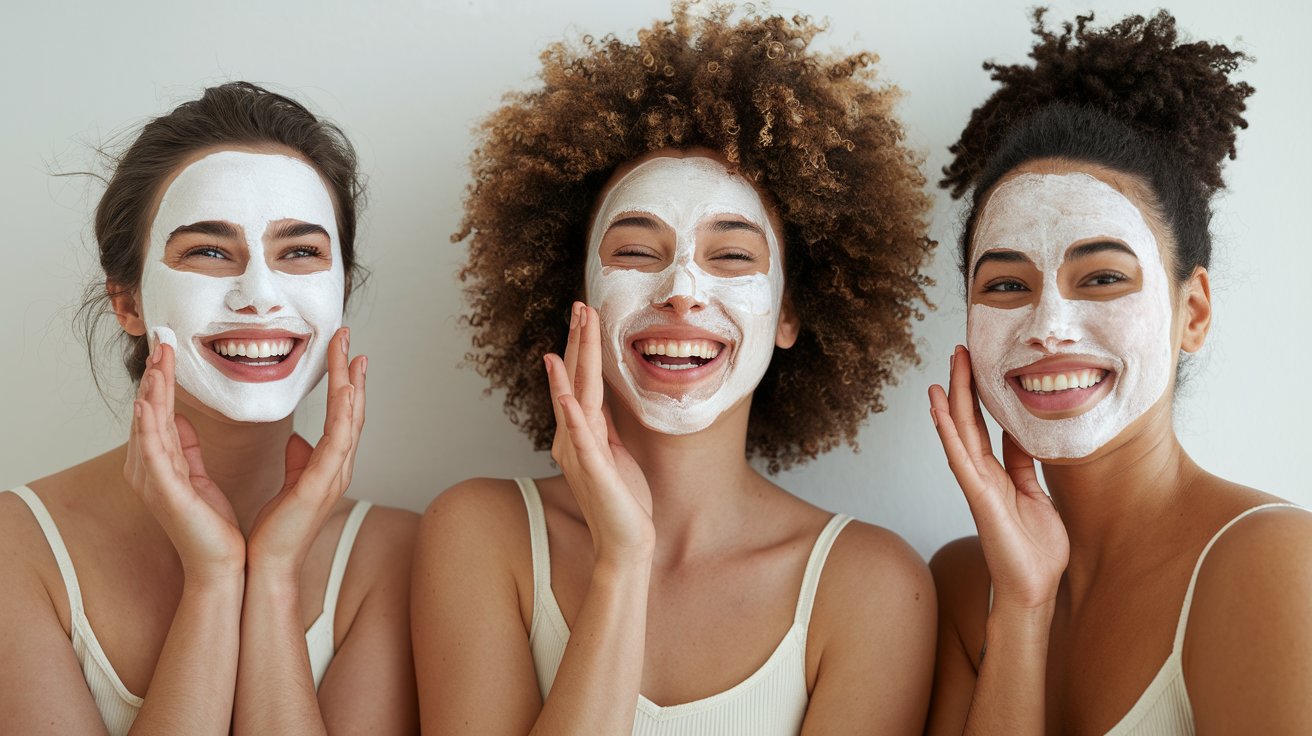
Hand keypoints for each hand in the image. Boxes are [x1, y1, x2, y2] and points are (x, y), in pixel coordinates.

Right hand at [126, 342, 244, 579]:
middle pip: (149, 412)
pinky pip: (154, 452)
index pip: (159, 412)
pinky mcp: (165, 492)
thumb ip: (187, 448)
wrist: (221, 564)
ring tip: (157, 360)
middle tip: (160, 340)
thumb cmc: (211, 524)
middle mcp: (149, 469)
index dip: (162, 379)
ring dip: (153, 390)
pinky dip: (149, 426)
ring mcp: (153, 480)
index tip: (168, 348)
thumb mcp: (198, 476)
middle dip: (154, 375)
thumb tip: (180, 419)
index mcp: (159, 464)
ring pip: (149, 425)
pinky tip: (149, 402)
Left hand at [247, 328, 366, 577]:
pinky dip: (344, 414)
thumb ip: (297, 461)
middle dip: (353, 373)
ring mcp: (334, 476)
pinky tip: (345, 391)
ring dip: (352, 384)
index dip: (346, 383)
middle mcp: (338, 467)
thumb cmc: (274, 531)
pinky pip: (338, 442)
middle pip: (353, 411)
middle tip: (350, 338)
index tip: (344, 353)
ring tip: (351, 353)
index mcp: (328, 466)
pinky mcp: (321, 485)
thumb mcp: (287, 486)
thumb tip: (297, 440)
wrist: (266, 565)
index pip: (341, 416)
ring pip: (350, 420)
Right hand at [545, 302, 653, 565]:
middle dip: (577, 341)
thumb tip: (597, 400)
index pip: (580, 381)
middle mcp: (573, 439)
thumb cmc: (621, 500)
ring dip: (572, 365)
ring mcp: (581, 454)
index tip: (585, 314)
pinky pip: (582, 438)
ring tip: (571, 333)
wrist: (625, 543)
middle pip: (575, 380)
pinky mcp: (594, 471)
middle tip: (579, 305)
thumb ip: (602, 426)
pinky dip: (573, 414)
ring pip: (575, 399)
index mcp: (580, 433)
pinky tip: (568, 394)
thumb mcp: (614, 452)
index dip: (582, 347)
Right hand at [929, 346, 1068, 609]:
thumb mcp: (1036, 494)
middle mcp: (981, 475)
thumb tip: (1021, 435)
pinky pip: (960, 459)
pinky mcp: (979, 497)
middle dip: (963, 386)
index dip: (980, 394)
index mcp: (997, 473)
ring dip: (950, 402)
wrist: (1034, 589)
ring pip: (959, 435)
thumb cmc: (1036, 549)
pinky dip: (948, 433)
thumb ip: (1024, 465)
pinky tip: (939, 410)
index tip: (978, 362)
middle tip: (960, 350)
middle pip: (967, 422)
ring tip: (944, 370)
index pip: (984, 425)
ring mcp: (977, 485)